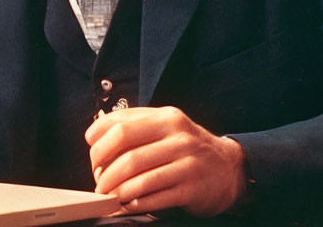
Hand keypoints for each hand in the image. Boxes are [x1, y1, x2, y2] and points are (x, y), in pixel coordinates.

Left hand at [85, 106, 245, 216]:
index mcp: (165, 118)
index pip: (120, 126)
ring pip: (139, 178)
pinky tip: (128, 204)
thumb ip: (136, 125)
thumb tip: (96, 134)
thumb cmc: (188, 147)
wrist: (229, 167)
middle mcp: (177, 137)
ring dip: (117, 191)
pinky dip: (136, 203)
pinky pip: (155, 197)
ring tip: (110, 196)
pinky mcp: (192, 188)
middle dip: (105, 171)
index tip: (94, 156)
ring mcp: (187, 163)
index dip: (99, 143)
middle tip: (99, 182)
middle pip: (127, 154)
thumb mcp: (166, 125)